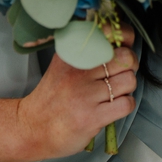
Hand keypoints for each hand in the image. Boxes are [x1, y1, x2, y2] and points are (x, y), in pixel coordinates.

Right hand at [16, 32, 137, 159]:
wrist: (32, 128)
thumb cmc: (54, 98)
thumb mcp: (64, 66)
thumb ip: (88, 53)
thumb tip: (121, 41)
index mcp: (71, 55)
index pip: (110, 33)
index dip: (125, 38)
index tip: (121, 48)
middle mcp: (78, 72)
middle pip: (126, 58)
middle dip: (128, 67)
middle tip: (117, 76)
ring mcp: (85, 94)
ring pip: (129, 80)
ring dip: (126, 88)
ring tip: (112, 94)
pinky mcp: (92, 116)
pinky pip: (127, 103)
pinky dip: (125, 105)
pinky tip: (112, 107)